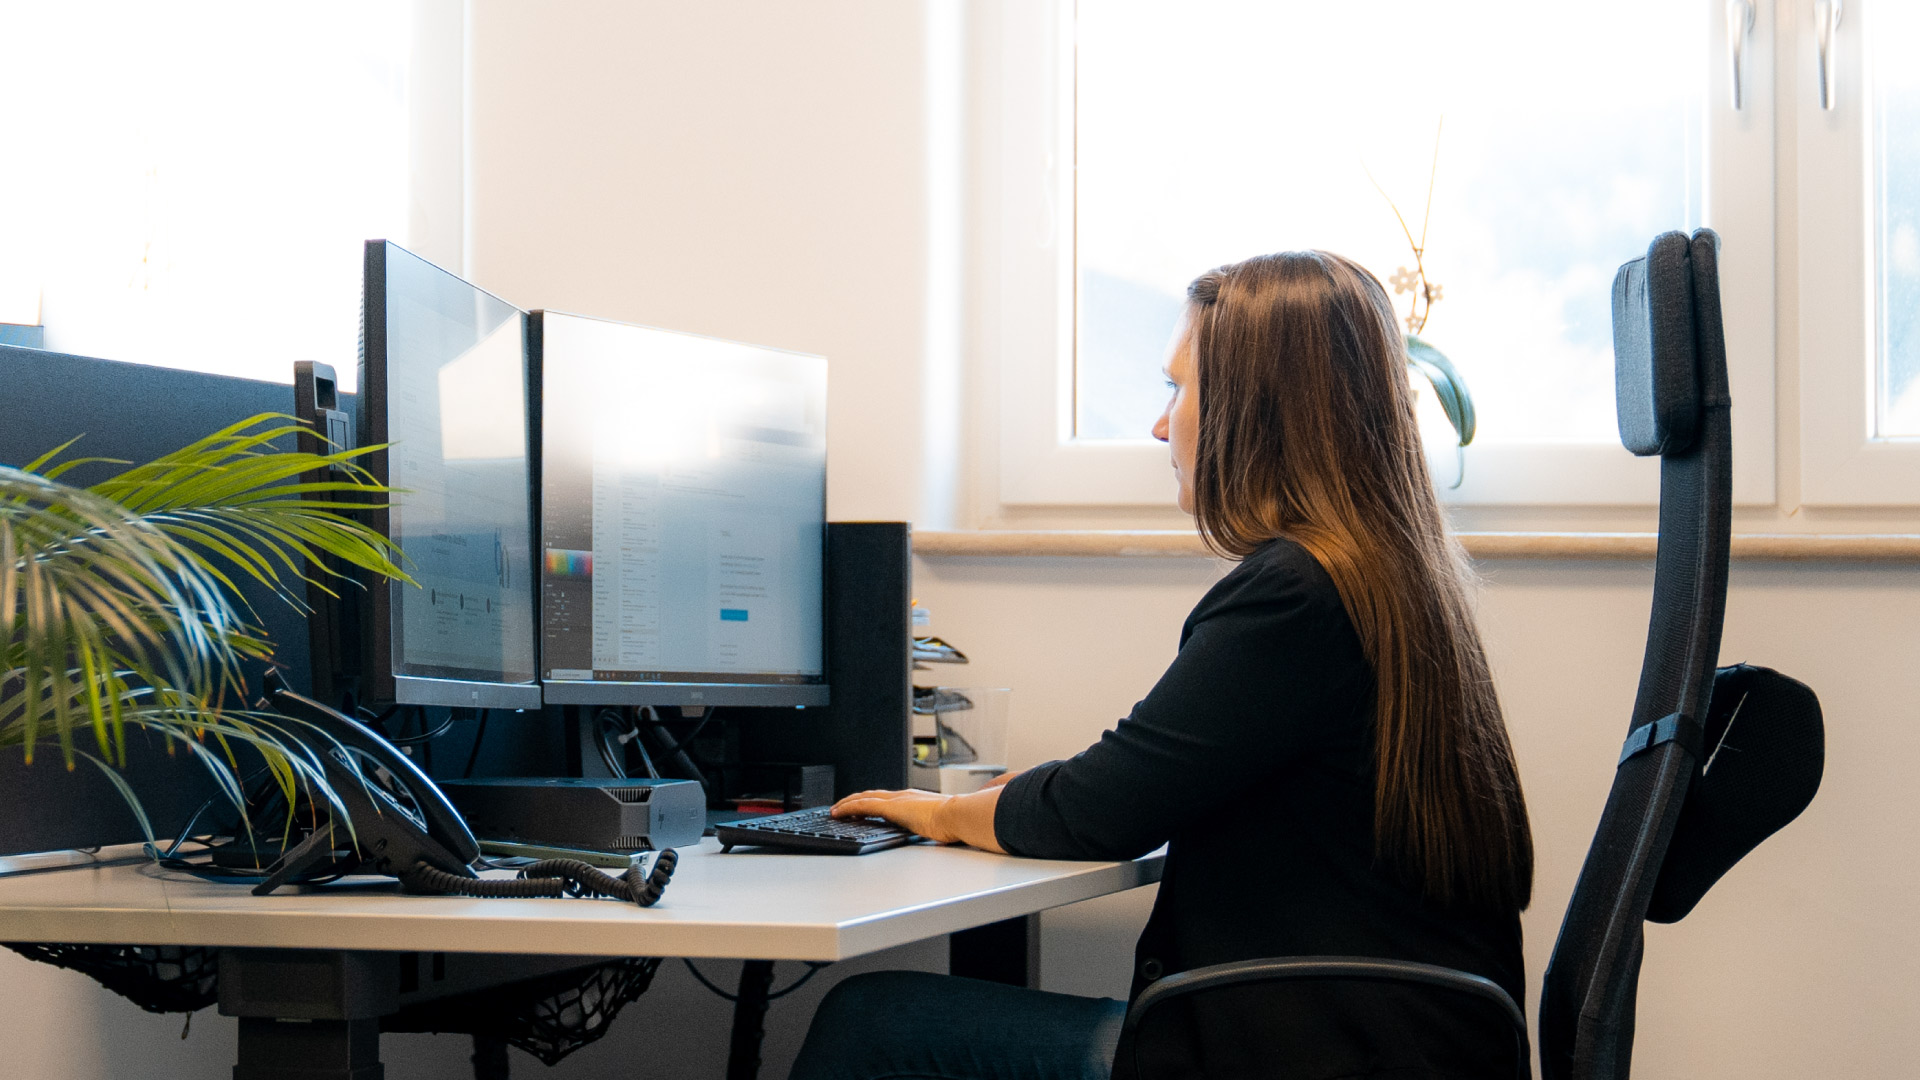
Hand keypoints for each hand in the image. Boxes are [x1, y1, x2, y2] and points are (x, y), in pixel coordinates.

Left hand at [833, 789, 957, 842]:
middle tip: (841, 808)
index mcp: (913, 800)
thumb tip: (937, 834)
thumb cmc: (954, 822)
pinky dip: (847, 808)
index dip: (871, 801)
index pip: (886, 799)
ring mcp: (895, 800)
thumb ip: (932, 825)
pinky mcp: (890, 807)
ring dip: (846, 804)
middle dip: (854, 801)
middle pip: (871, 796)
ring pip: (862, 798)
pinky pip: (862, 805)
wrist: (958, 815)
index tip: (861, 807)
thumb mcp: (939, 824)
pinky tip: (837, 812)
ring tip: (834, 811)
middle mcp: (902, 796)